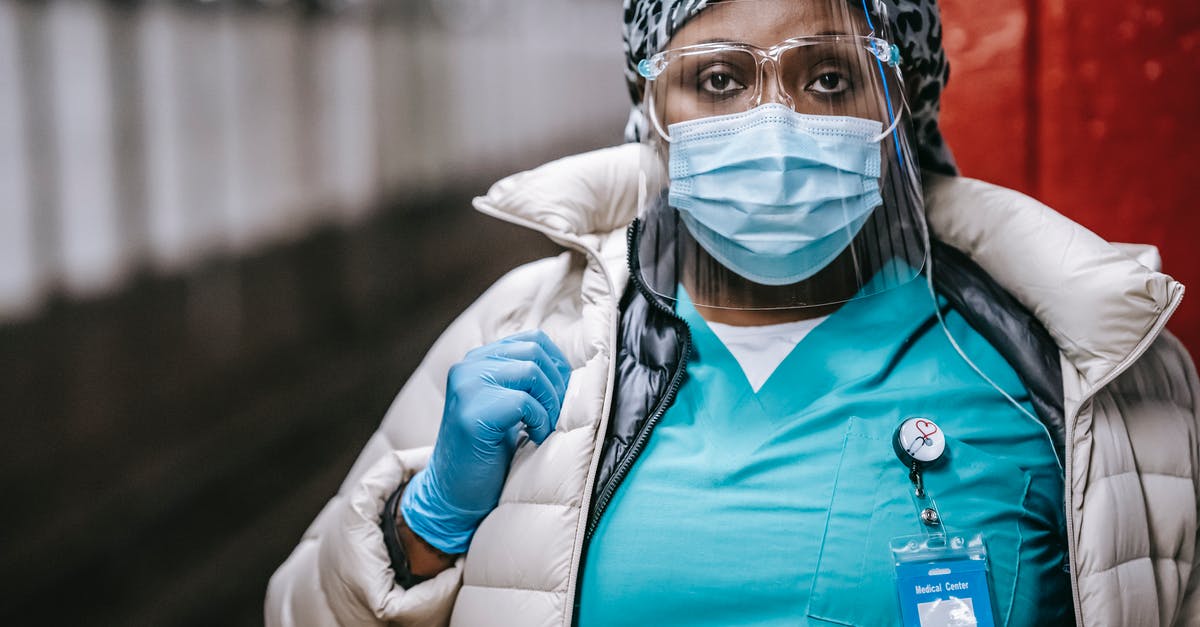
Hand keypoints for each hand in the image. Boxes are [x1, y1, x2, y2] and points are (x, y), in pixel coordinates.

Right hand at [401, 330, 571, 553]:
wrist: (454, 494)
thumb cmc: (488, 451)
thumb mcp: (506, 404)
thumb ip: (523, 379)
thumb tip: (568, 368)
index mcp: (477, 360)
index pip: (532, 339)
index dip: (557, 364)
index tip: (561, 394)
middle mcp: (467, 367)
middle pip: (534, 352)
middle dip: (556, 384)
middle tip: (555, 415)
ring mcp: (466, 388)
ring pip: (531, 372)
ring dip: (549, 403)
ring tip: (543, 427)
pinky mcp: (472, 413)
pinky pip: (523, 402)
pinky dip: (539, 421)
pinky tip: (534, 438)